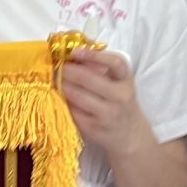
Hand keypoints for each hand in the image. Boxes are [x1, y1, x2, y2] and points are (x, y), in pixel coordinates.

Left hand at [56, 47, 154, 163]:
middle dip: (68, 70)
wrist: (130, 134)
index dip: (93, 55)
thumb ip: (102, 68)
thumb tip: (74, 54)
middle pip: (88, 79)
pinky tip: (59, 97)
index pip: (115, 63)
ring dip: (62, 86)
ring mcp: (106, 114)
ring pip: (76, 95)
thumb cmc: (120, 102)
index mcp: (126, 80)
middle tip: (59, 67)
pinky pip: (71, 111)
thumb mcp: (119, 83)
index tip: (75, 51)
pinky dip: (62, 102)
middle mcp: (120, 96)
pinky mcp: (93, 128)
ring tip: (56, 81)